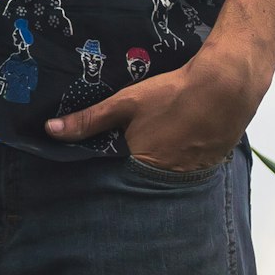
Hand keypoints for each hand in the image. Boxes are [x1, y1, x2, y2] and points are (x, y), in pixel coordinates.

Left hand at [46, 44, 267, 171]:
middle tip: (116, 164)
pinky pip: (181, 175)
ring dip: (150, 173)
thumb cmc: (170, 95)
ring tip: (146, 155)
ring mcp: (187, 179)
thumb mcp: (125, 103)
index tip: (88, 175)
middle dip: (125, 178)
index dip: (101, 177)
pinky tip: (171, 148)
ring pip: (160, 181)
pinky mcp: (204, 170)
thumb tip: (50, 130)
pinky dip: (173, 165)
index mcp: (139, 168)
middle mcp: (163, 182)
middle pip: (136, 185)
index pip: (112, 183)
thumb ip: (88, 120)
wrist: (224, 88)